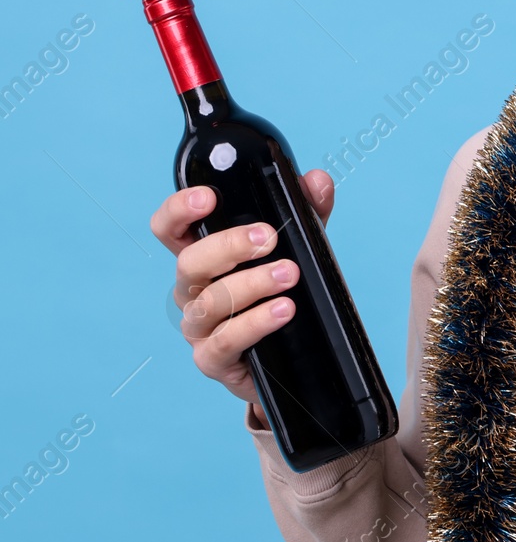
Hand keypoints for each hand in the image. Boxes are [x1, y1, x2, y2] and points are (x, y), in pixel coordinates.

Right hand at [148, 171, 335, 411]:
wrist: (291, 358)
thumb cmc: (280, 294)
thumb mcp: (297, 248)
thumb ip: (308, 213)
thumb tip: (318, 180)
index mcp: (203, 257)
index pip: (170, 229)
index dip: (179, 210)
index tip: (208, 197)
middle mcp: (192, 290)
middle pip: (189, 262)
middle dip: (228, 246)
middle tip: (268, 237)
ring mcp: (199, 327)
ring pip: (210, 302)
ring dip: (251, 284)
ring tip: (290, 274)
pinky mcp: (213, 360)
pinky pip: (225, 341)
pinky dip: (255, 323)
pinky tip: (283, 311)